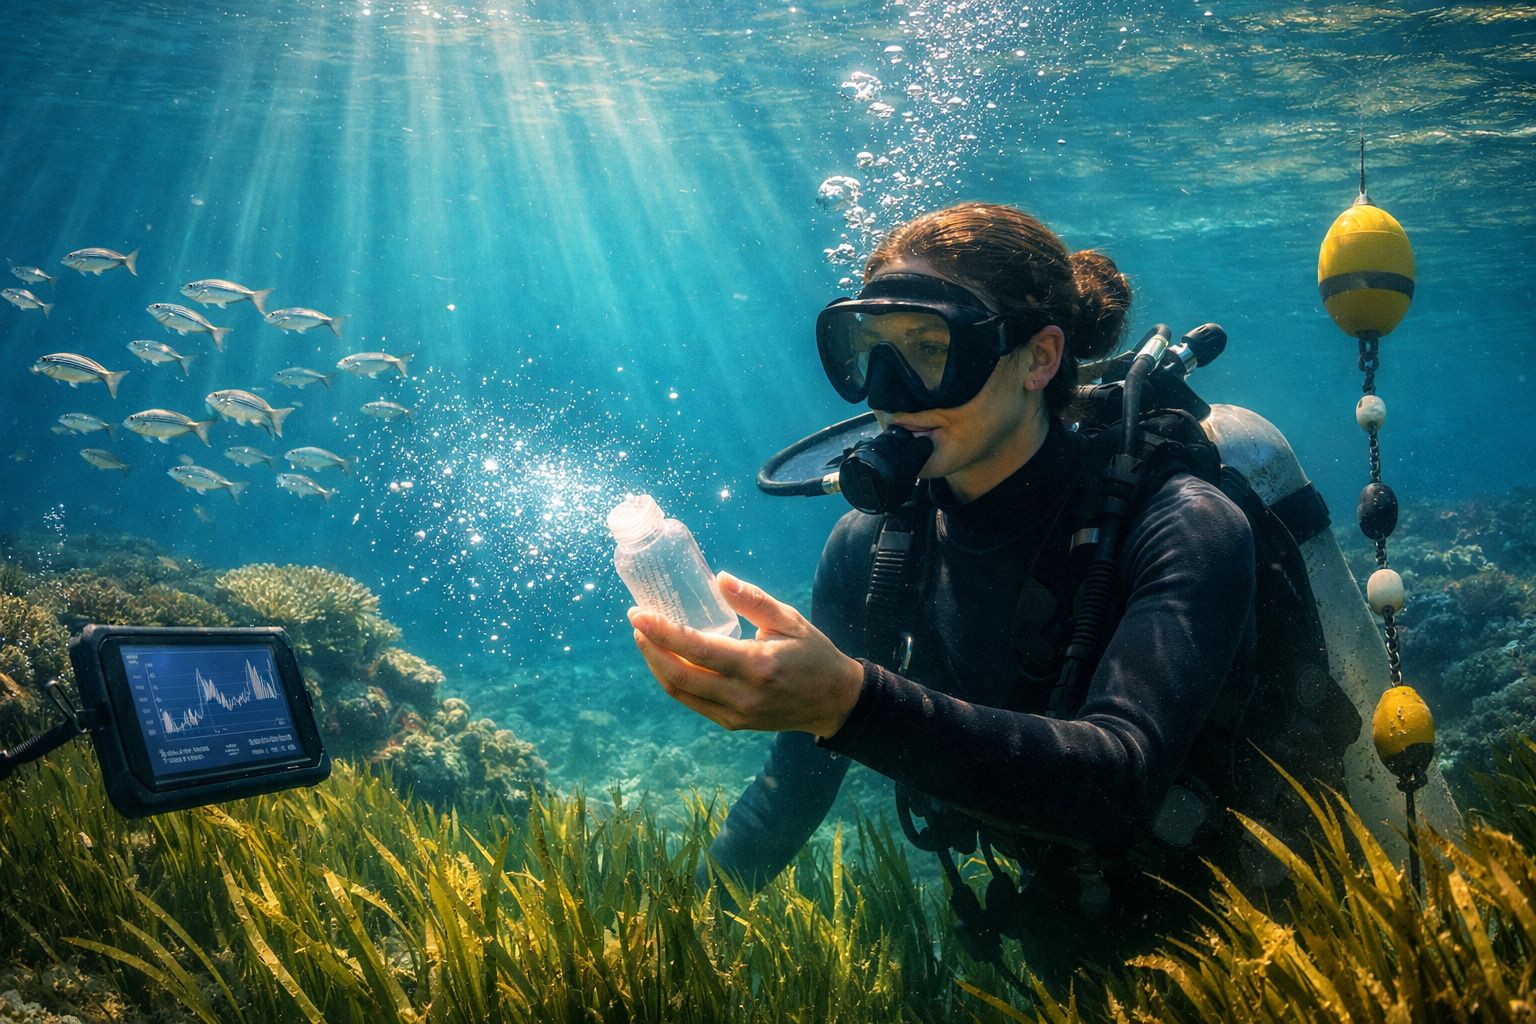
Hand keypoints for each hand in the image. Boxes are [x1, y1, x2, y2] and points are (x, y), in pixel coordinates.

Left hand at [628, 572, 864, 737]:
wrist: (834, 701)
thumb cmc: (813, 654)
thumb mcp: (790, 620)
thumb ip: (753, 600)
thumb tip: (719, 578)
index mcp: (757, 665)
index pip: (697, 649)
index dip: (663, 632)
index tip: (639, 614)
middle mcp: (743, 694)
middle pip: (680, 675)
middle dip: (650, 648)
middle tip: (636, 624)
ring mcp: (736, 713)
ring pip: (681, 692)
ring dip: (657, 665)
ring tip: (645, 639)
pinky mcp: (733, 723)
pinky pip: (693, 702)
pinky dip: (674, 681)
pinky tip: (667, 660)